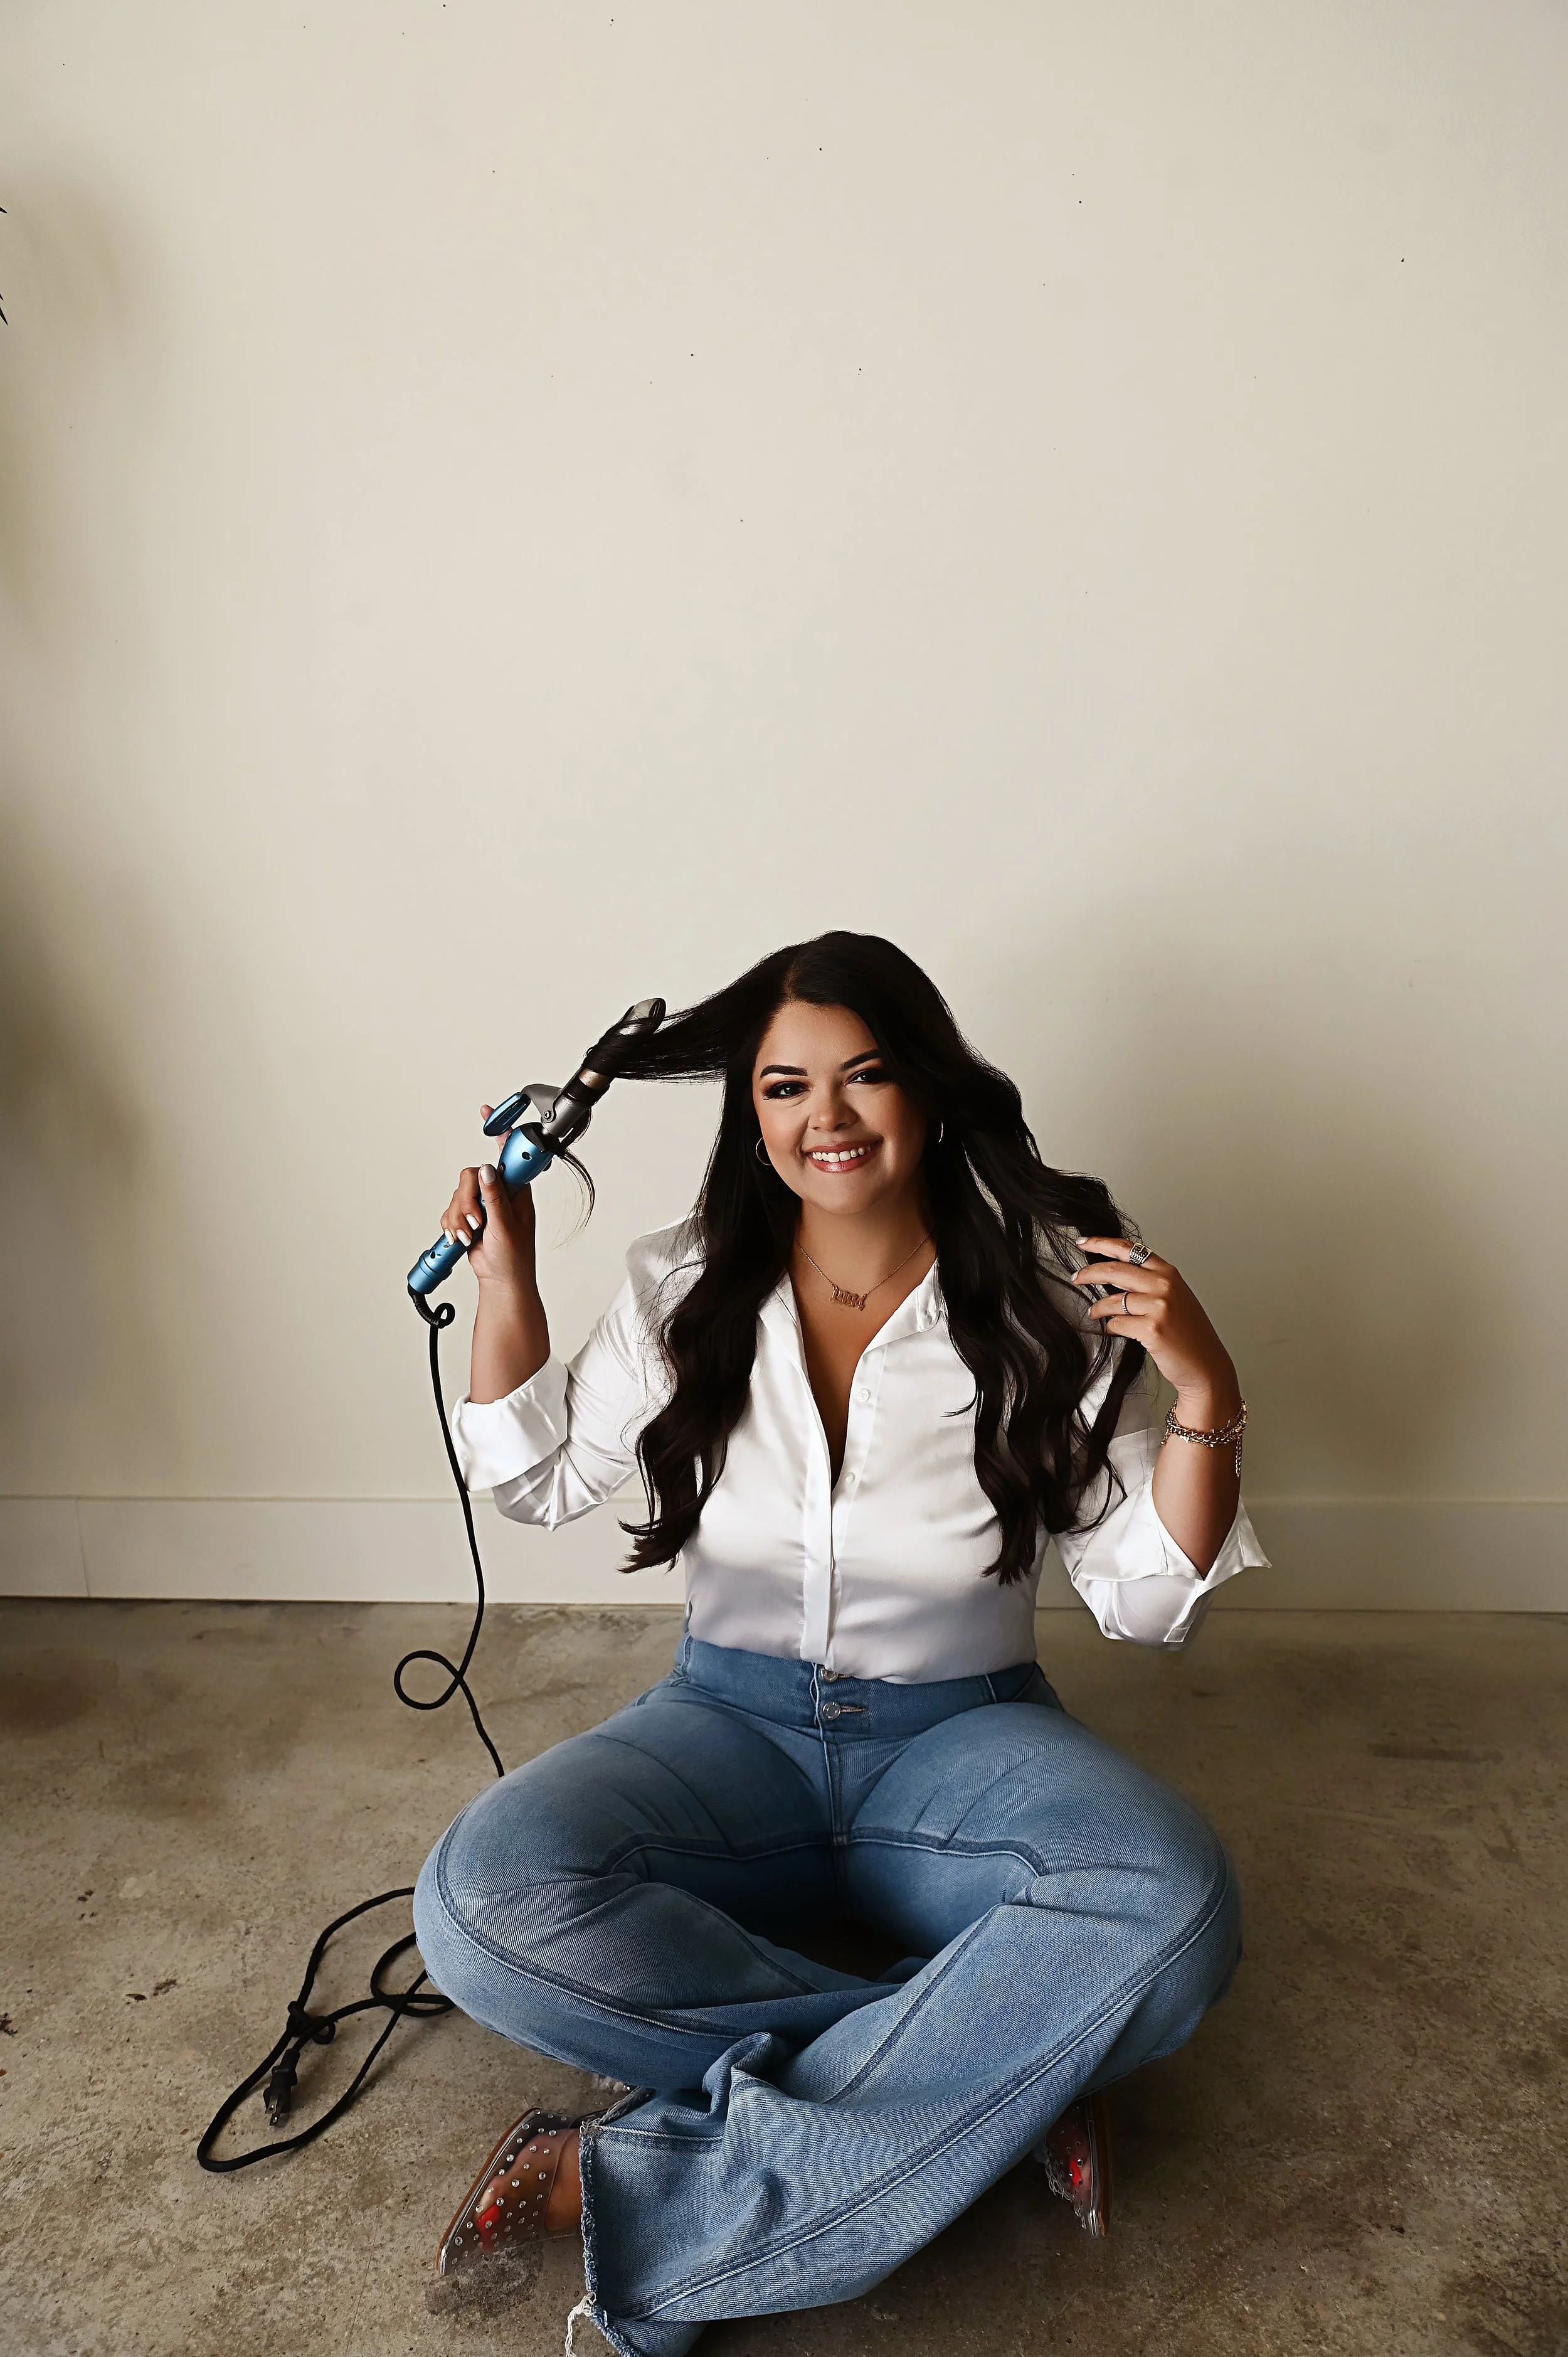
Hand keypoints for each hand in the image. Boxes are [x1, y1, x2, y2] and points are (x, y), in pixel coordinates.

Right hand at [439, 1103, 538, 1293]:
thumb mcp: (506, 1227)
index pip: (507, 1155)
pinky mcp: (467, 1215)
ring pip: (457, 1193)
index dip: (498, 1133)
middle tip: (476, 1222)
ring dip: (459, 1217)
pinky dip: (452, 1225)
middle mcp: (498, 1193)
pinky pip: (449, 1209)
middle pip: (471, 1176)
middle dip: (467, 1201)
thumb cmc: (514, 1258)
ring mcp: (482, 1204)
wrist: (500, 1281)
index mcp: (516, 1190)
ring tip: (470, 1236)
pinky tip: (460, 1238)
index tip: (486, 1111)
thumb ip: (495, 1198)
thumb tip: (488, 1170)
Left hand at [1072, 1237, 1239, 1422]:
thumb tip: (1114, 1273)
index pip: (1129, 1249)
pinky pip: (1116, 1323)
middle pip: (1114, 1270)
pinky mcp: (1151, 1329)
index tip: (1083, 1243)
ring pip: (1112, 1301)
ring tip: (1094, 1313)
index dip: (1102, 1243)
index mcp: (1168, 1273)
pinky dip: (1110, 1327)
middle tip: (1076, 1278)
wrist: (1205, 1365)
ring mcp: (1158, 1306)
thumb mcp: (1174, 1296)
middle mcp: (1164, 1285)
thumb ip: (1149, 1281)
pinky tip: (1113, 1330)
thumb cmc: (1189, 1333)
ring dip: (1097, 1309)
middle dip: (1088, 1273)